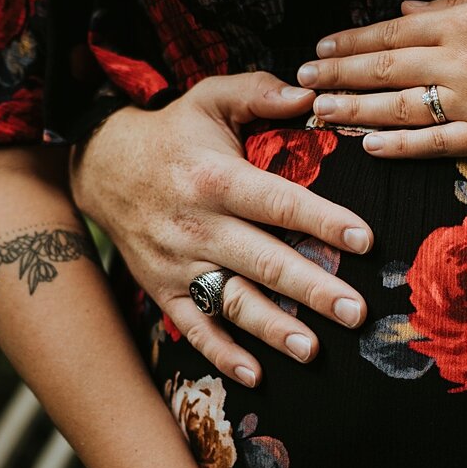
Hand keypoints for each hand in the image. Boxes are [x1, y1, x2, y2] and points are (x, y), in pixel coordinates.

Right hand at [69, 72, 375, 386]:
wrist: (101, 167)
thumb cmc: (173, 133)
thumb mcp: (210, 98)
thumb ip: (260, 92)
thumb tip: (313, 95)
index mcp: (216, 177)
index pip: (279, 201)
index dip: (323, 221)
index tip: (365, 240)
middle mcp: (198, 224)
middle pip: (264, 261)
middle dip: (313, 289)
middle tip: (357, 312)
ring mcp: (179, 262)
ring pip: (232, 301)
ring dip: (273, 329)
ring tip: (313, 350)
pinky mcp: (164, 289)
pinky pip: (194, 327)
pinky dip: (222, 354)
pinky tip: (256, 375)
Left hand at [297, 0, 466, 156]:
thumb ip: (455, 6)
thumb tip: (405, 10)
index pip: (392, 30)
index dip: (349, 41)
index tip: (318, 48)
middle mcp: (464, 57)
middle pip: (384, 67)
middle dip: (336, 75)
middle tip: (299, 83)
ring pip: (400, 106)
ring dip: (354, 110)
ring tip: (319, 113)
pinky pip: (437, 143)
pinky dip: (400, 145)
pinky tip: (368, 145)